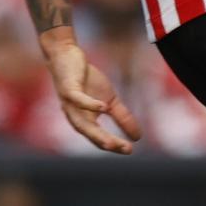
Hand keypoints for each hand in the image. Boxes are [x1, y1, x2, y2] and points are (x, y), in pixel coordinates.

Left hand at [41, 30, 142, 154]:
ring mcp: (70, 103)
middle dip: (107, 144)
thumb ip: (121, 117)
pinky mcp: (67, 88)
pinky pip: (77, 99)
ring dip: (96, 134)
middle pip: (91, 135)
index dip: (114, 145)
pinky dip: (89, 104)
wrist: (66, 55)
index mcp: (85, 121)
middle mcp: (75, 116)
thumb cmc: (86, 80)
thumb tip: (138, 137)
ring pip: (81, 123)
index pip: (99, 138)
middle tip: (126, 149)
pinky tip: (104, 107)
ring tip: (111, 143)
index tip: (130, 150)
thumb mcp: (108, 99)